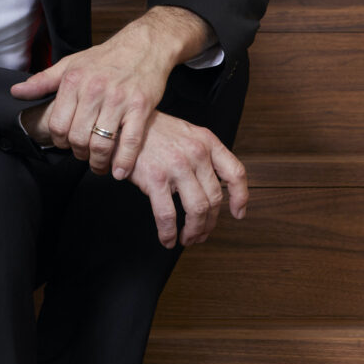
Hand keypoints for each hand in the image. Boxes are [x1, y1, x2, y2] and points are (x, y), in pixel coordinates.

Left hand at [11, 7, 213, 177]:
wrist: (144, 45)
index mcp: (74, 81)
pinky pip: (130, 141)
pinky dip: (123, 162)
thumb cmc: (106, 57)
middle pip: (77, 138)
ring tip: (99, 165)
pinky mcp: (140, 107)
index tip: (66, 144)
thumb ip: (42, 81)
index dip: (59, 141)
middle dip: (79, 153)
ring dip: (98, 162)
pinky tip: (119, 172)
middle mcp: (95, 90)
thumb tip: (16, 92)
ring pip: (101, 143)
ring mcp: (119, 99)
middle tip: (83, 155)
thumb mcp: (70, 64)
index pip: (57, 124)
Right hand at [130, 111, 247, 247]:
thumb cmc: (152, 131)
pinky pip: (168, 214)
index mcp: (207, 142)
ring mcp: (177, 166)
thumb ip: (202, 155)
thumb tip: (209, 187)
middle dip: (209, 224)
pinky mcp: (155, 178)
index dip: (240, 197)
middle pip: (214, 199)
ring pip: (197, 210)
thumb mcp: (186, 134)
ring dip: (194, 231)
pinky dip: (169, 232)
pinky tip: (167, 238)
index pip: (235, 173)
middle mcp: (196, 153)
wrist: (123, 124)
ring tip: (187, 238)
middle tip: (202, 234)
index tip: (238, 213)